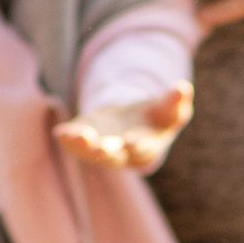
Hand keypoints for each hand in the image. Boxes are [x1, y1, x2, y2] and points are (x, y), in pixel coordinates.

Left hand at [56, 88, 193, 173]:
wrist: (133, 127)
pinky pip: (75, 142)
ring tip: (72, 136)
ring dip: (82, 145)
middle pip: (112, 155)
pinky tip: (60, 132)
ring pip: (90, 151)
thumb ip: (176, 101)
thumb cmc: (156, 119)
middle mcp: (121, 152)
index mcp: (145, 147)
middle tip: (98, 147)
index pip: (141, 149)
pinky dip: (68, 138)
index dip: (136, 145)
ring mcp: (101, 146)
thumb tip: (183, 87)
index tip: (131, 142)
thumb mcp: (170, 109)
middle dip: (105, 150)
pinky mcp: (85, 138)